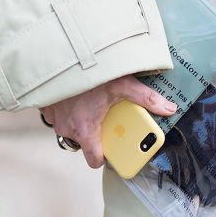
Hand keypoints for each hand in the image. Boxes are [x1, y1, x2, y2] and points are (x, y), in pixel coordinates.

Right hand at [40, 75, 175, 168]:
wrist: (59, 57)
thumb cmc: (86, 72)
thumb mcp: (122, 84)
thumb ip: (146, 98)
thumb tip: (168, 108)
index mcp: (85, 129)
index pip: (94, 159)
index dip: (105, 157)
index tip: (114, 149)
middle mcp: (67, 128)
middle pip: (84, 142)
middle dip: (97, 133)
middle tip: (106, 119)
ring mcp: (55, 119)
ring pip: (71, 128)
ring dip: (82, 120)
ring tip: (93, 105)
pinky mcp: (48, 108)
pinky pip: (60, 116)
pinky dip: (69, 110)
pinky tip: (78, 97)